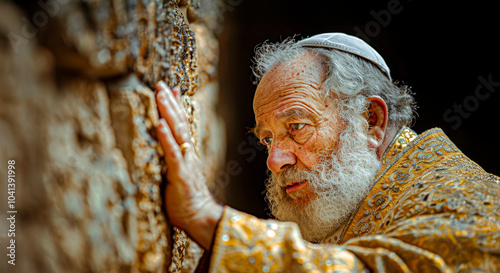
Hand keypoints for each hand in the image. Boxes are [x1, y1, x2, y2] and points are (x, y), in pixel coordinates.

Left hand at [155, 81, 222, 249]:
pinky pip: (173, 153)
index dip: (176, 107)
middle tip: (162, 84)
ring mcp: (185, 162)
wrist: (201, 219)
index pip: (182, 126)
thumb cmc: (186, 202)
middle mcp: (188, 154)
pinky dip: (166, 137)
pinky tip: (160, 123)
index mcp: (187, 155)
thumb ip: (173, 163)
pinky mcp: (180, 174)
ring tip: (161, 93)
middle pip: (180, 123)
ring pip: (177, 132)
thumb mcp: (178, 178)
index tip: (170, 90)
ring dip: (169, 111)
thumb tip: (164, 153)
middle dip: (170, 102)